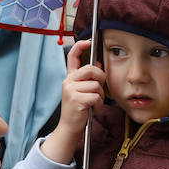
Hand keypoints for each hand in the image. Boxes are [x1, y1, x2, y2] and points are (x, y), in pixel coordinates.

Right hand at [40, 39, 104, 163]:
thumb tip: (98, 65)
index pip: (72, 56)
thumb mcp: (81, 90)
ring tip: (93, 102)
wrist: (69, 127)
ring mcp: (71, 90)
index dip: (80, 46)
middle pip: (91, 69)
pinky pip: (96, 96)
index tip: (88, 42)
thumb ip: (88, 78)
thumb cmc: (78, 108)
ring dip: (100, 95)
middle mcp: (68, 81)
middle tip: (99, 88)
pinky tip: (92, 108)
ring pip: (96, 85)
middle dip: (100, 78)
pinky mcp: (76, 100)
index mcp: (70, 77)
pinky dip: (98, 104)